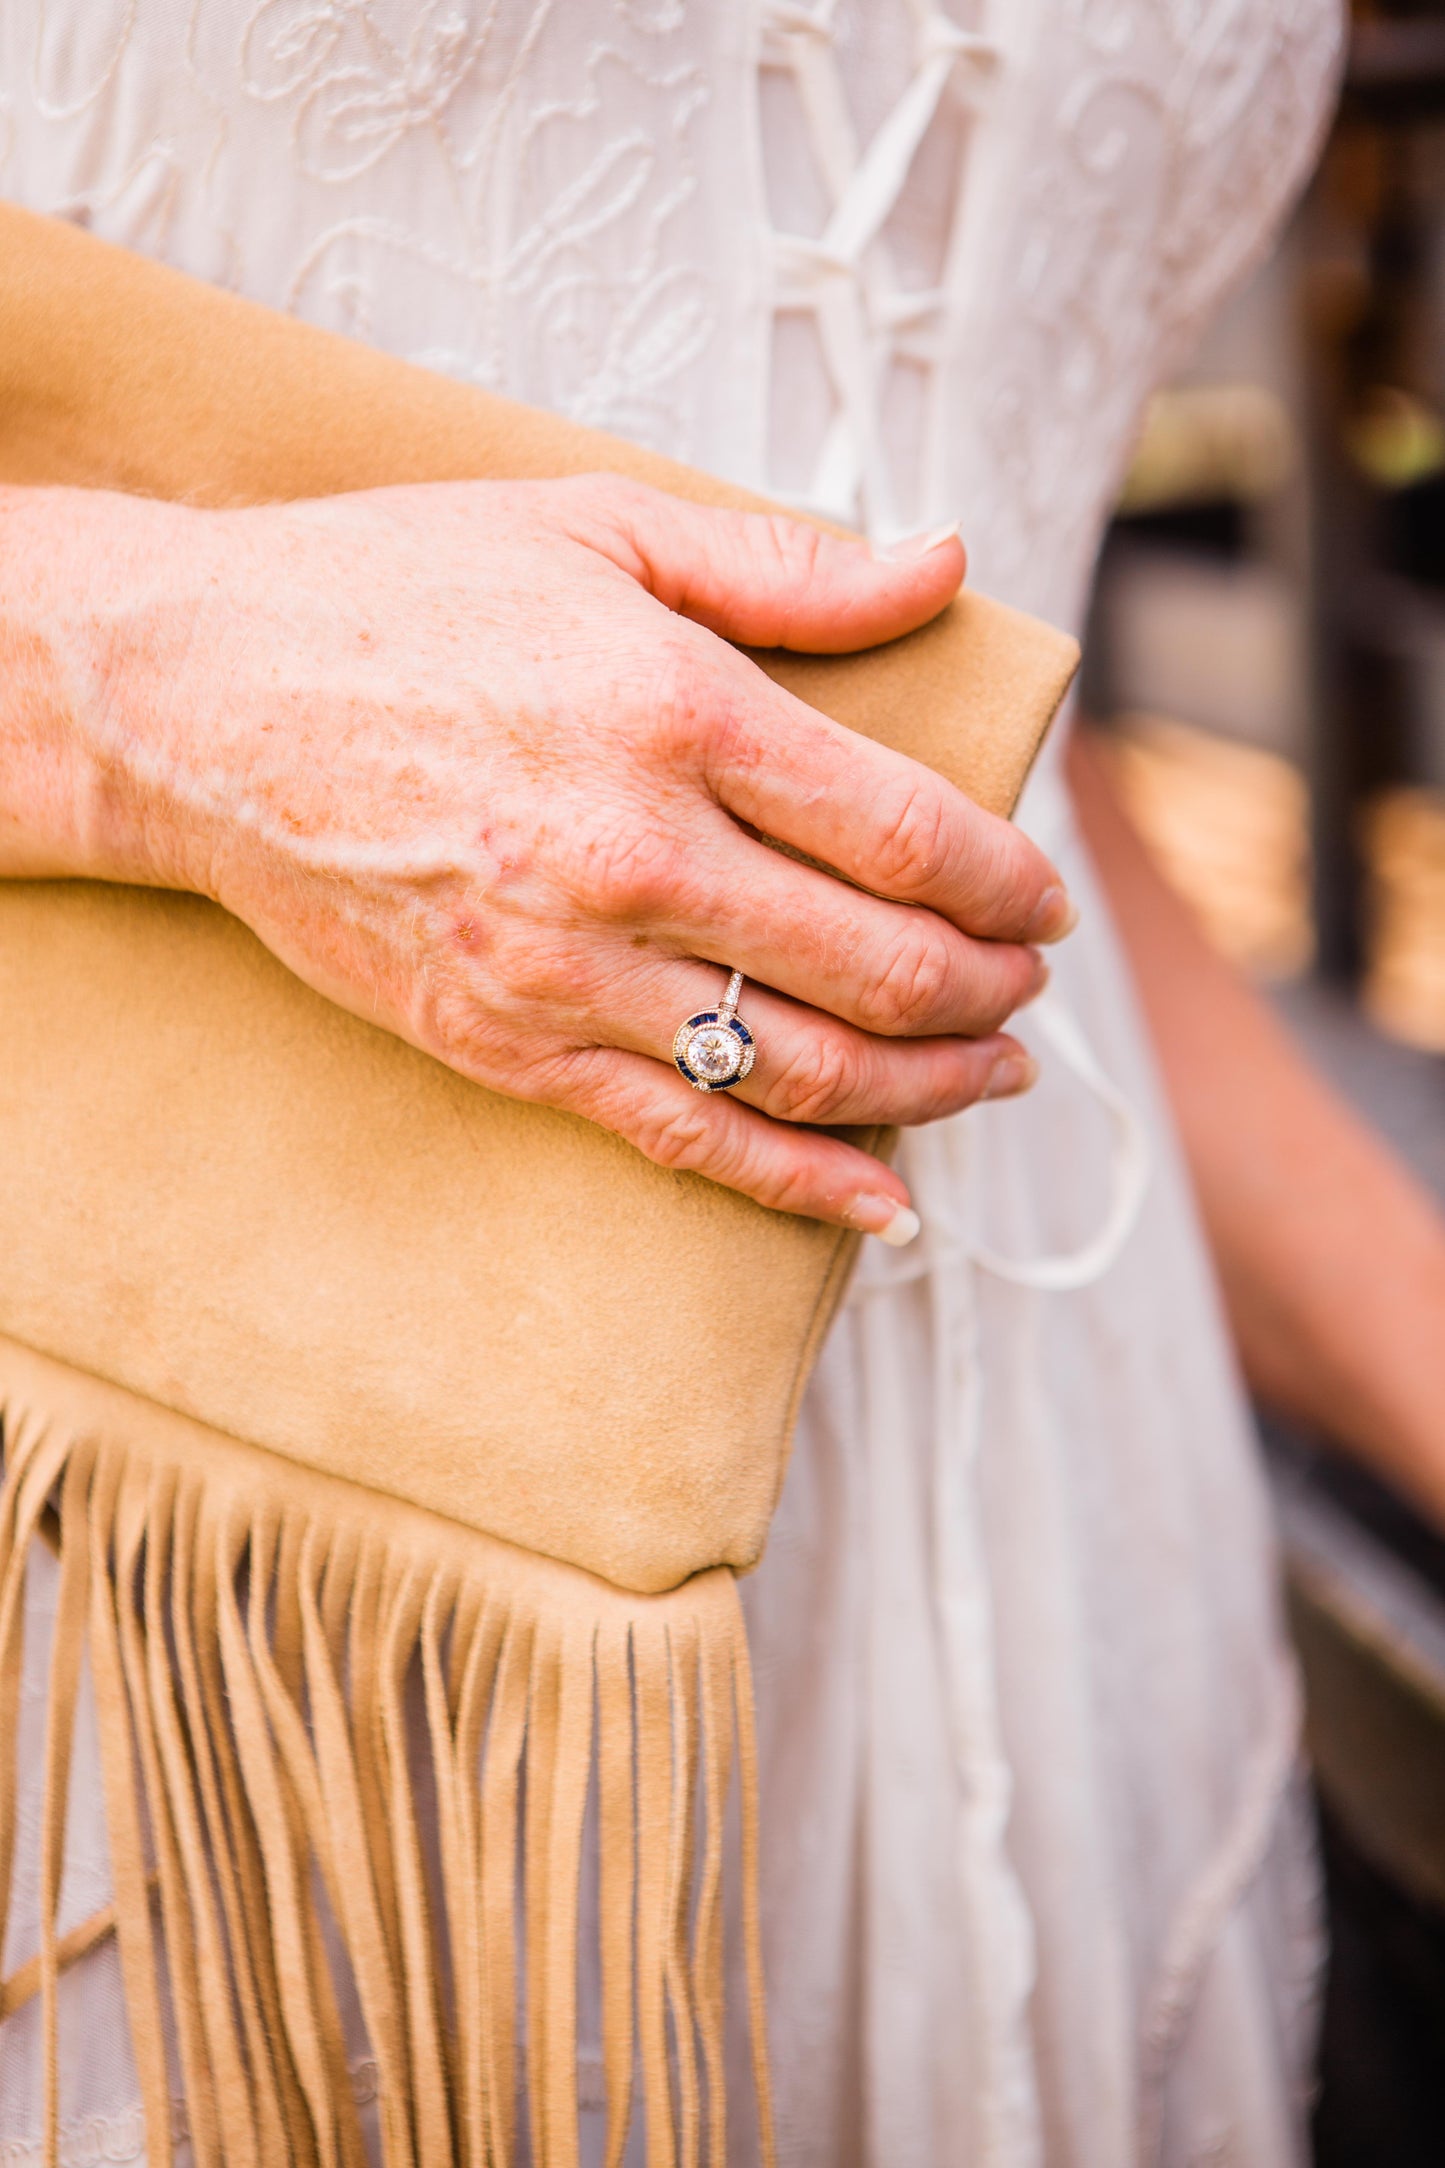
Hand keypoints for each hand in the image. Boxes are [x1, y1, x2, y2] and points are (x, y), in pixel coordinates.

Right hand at [4, 475, 1072, 1232]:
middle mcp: (635, 857)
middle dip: (986, 989)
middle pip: (877, 965)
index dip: (1005, 882)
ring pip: (799, 1067)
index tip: (1042, 899)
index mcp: (678, 714)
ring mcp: (568, 969)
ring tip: (989, 1073)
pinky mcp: (509, 1045)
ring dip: (926, 1085)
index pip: (906, 833)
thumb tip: (948, 561)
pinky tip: (882, 1202)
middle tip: (1028, 986)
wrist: (197, 704)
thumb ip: (787, 566)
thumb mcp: (597, 525)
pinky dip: (799, 1183)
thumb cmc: (395, 594)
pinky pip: (686, 1139)